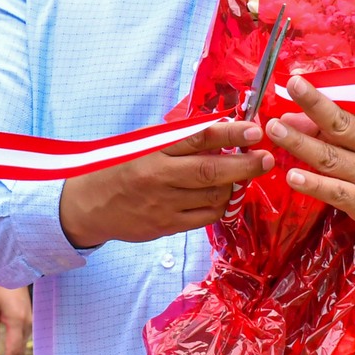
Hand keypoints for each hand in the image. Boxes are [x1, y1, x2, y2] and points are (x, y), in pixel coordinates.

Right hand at [58, 120, 270, 247]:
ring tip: (238, 175)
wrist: (89, 204)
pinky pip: (205, 218)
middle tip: (266, 158)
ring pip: (213, 197)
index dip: (228, 133)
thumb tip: (220, 127)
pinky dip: (219, 206)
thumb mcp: (142, 144)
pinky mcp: (166, 226)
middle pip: (211, 172)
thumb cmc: (119, 166)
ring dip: (233, 186)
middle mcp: (159, 178)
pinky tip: (221, 196)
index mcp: (153, 151)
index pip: (197, 138)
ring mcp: (164, 205)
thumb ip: (177, 138)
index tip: (253, 129)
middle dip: (245, 165)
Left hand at [267, 77, 354, 251]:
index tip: (295, 81)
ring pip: (331, 158)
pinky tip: (293, 178)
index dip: (318, 97)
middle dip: (312, 107)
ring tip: (276, 131)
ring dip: (301, 144)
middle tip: (286, 94)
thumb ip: (342, 129)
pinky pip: (336, 193)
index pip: (346, 108)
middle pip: (339, 125)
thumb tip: (297, 117)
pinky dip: (314, 185)